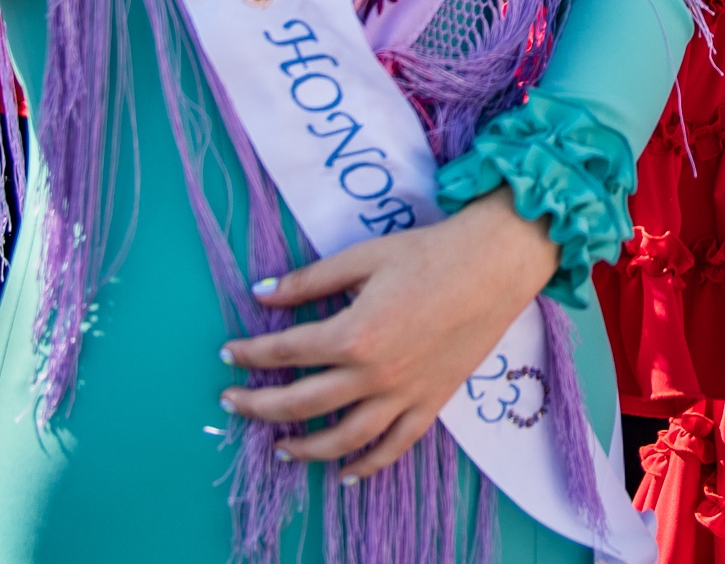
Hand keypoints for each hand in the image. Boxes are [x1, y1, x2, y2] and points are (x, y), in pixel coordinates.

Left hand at [221, 189, 558, 476]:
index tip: (228, 353)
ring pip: (344, 438)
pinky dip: (368, 465)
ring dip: (305, 448)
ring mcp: (405, 394)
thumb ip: (309, 281)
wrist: (496, 262)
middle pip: (302, 403)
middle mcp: (375, 373)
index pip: (285, 352)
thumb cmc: (430, 252)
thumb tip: (261, 293)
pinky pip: (395, 445)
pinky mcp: (432, 402)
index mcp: (354, 333)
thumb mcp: (363, 257)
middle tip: (233, 404)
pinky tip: (345, 472)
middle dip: (259, 406)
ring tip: (280, 448)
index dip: (250, 354)